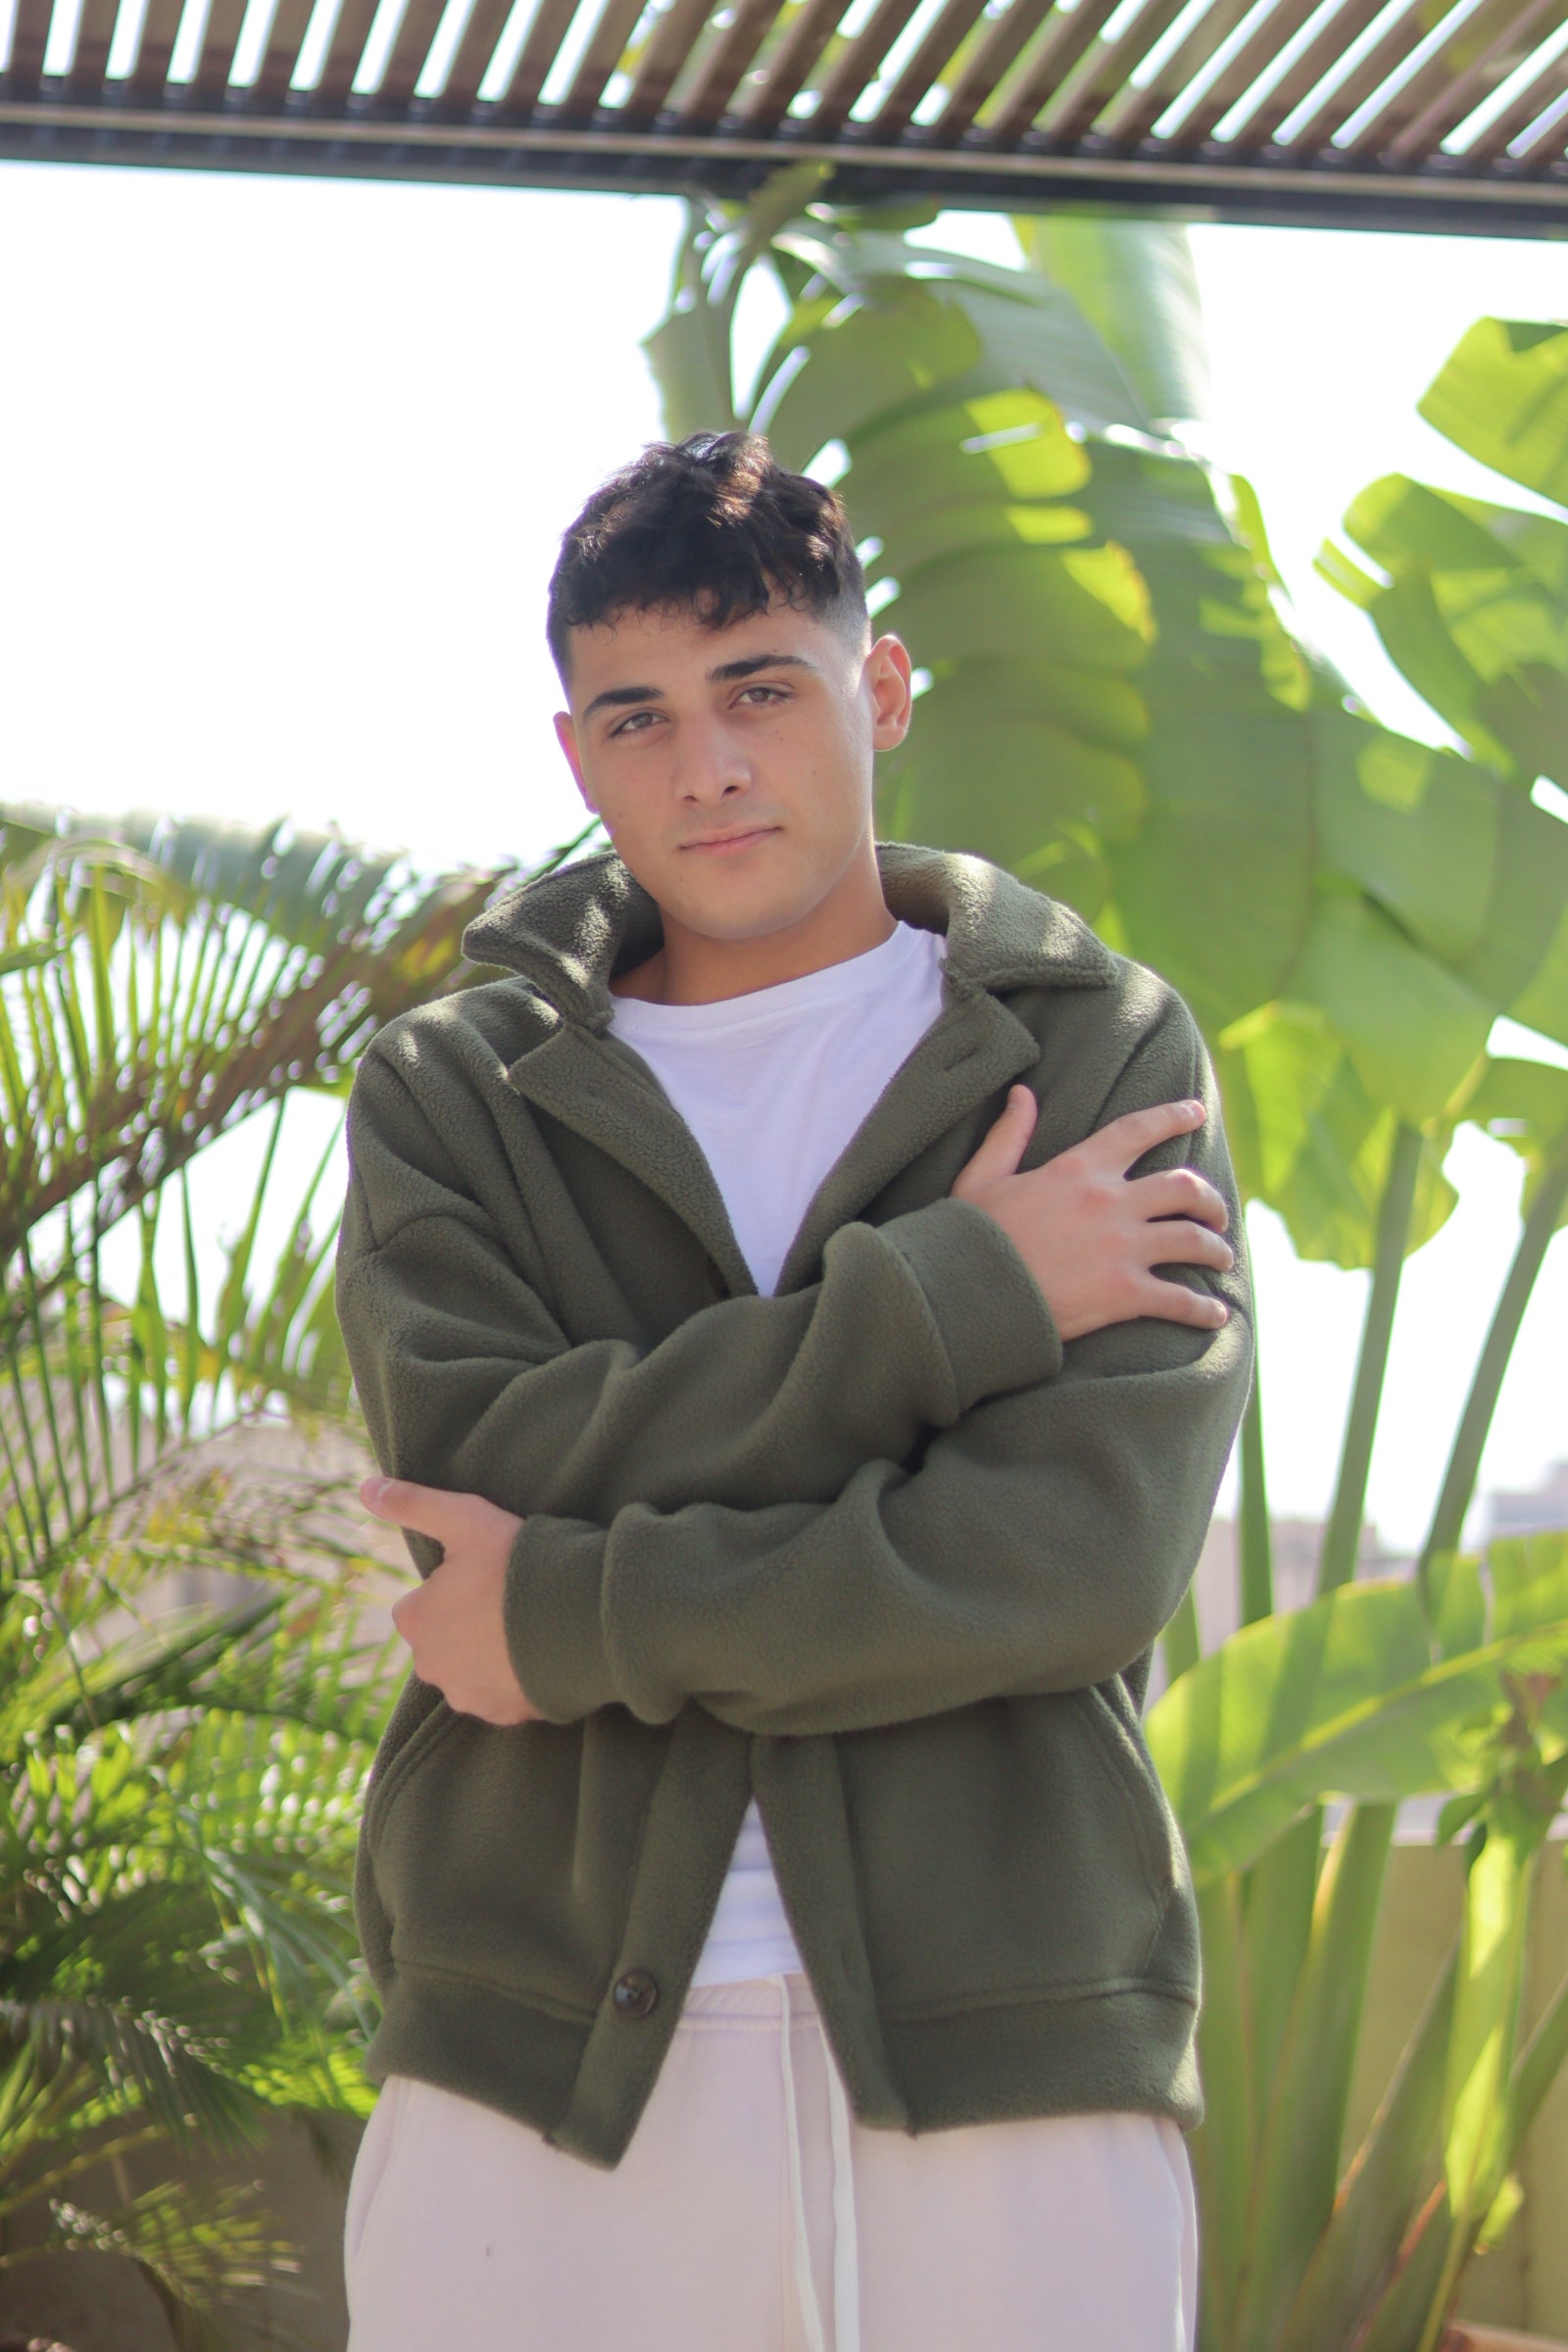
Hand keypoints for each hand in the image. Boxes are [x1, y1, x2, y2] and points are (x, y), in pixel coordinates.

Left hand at [360, 1476, 542, 1726]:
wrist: (579, 1616)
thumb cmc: (518, 1562)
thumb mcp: (465, 1518)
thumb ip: (412, 1503)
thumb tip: (365, 1487)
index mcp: (415, 1620)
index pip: (420, 1603)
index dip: (454, 1587)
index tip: (486, 1575)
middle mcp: (429, 1666)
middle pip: (442, 1639)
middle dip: (465, 1625)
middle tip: (506, 1600)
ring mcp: (466, 1696)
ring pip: (468, 1669)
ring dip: (486, 1654)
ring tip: (524, 1627)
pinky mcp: (500, 1715)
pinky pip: (498, 1695)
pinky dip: (510, 1680)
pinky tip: (534, 1654)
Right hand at [952, 1090, 1233, 1342]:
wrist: (966, 1294)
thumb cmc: (970, 1237)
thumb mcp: (983, 1177)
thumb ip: (1009, 1135)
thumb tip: (1022, 1093)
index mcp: (1079, 1168)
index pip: (1138, 1131)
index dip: (1173, 1116)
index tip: (1197, 1112)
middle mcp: (1110, 1201)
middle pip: (1184, 1187)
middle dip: (1210, 1199)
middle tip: (1217, 1213)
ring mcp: (1122, 1247)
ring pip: (1193, 1240)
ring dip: (1216, 1250)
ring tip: (1222, 1259)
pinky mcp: (1124, 1293)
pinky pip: (1180, 1300)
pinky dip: (1203, 1310)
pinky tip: (1215, 1316)